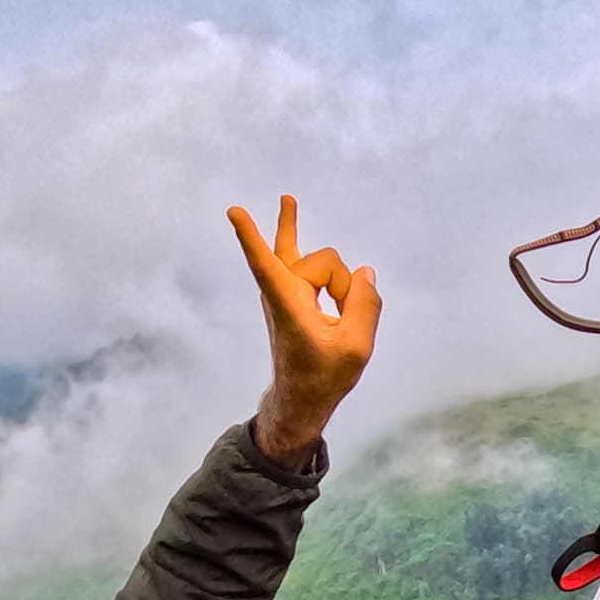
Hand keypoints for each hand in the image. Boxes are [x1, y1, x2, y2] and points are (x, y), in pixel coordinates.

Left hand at [232, 196, 379, 460]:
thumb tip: (365, 273)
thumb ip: (366, 306)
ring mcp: (286, 288)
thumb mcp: (356, 347)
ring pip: (324, 262)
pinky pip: (296, 251)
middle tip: (343, 321)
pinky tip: (286, 202)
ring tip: (339, 308)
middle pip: (324, 261)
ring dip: (340, 286)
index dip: (252, 239)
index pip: (267, 266)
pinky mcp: (291, 287)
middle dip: (344, 286)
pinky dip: (292, 230)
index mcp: (289, 308)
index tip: (233, 211)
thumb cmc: (323, 377)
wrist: (302, 397)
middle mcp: (282, 292)